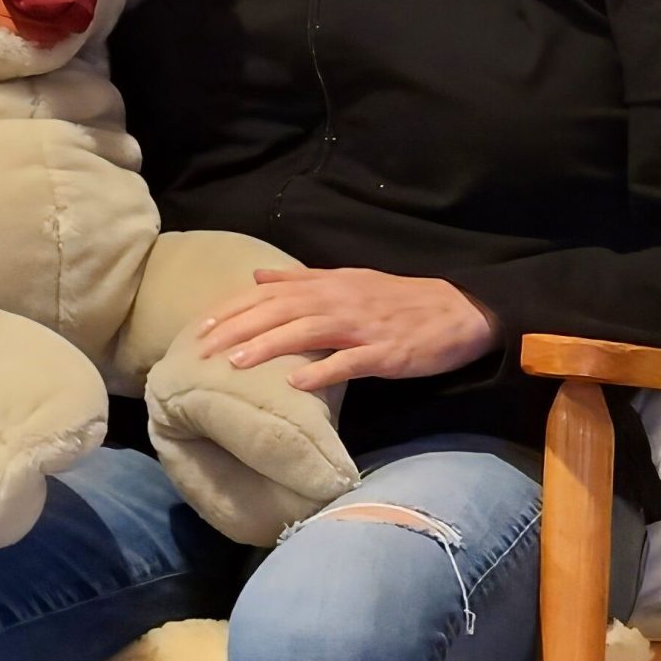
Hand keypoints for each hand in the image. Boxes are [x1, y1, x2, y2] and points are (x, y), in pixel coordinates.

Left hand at [197, 267, 498, 390]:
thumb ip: (302, 278)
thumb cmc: (399, 299)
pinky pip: (348, 362)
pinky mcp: (384, 352)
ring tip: (235, 364)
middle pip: (280, 311)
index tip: (201, 325)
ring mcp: (362, 326)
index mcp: (330, 284)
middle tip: (202, 349)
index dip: (235, 308)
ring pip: (306, 332)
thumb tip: (257, 275)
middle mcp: (340, 299)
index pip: (271, 293)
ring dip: (268, 347)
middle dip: (238, 328)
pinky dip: (321, 372)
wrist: (458, 309)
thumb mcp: (349, 280)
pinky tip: (296, 384)